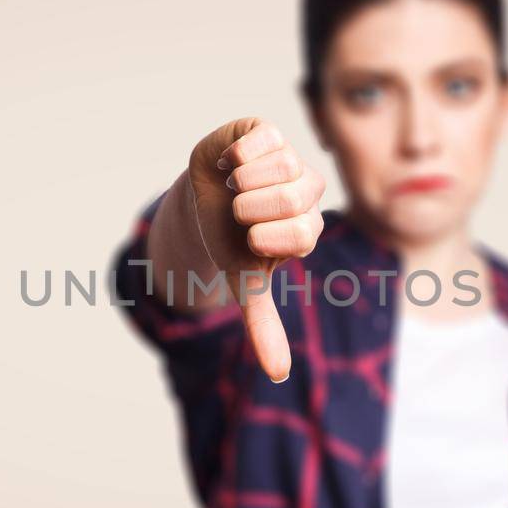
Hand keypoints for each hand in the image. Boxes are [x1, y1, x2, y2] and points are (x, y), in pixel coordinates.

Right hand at [187, 117, 325, 381]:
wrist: (201, 203)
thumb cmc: (229, 243)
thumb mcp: (243, 282)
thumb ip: (263, 322)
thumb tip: (278, 374)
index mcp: (305, 228)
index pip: (306, 232)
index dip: (274, 236)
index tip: (250, 240)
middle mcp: (304, 191)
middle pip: (298, 196)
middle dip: (258, 207)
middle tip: (238, 212)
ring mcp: (288, 159)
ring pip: (285, 164)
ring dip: (247, 180)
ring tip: (232, 187)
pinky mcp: (266, 133)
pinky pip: (265, 135)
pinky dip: (242, 151)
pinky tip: (230, 162)